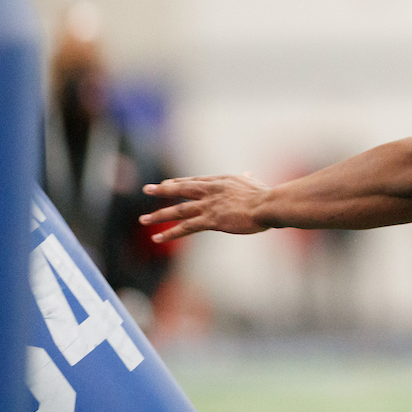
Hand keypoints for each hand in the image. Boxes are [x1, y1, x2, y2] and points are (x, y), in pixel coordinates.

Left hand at [140, 173, 271, 242]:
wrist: (268, 205)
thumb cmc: (265, 196)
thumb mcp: (253, 184)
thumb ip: (245, 180)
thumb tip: (247, 175)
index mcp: (220, 181)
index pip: (194, 180)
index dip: (179, 182)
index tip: (167, 183)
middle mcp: (211, 191)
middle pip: (181, 189)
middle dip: (162, 190)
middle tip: (147, 189)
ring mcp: (209, 206)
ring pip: (178, 210)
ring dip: (159, 215)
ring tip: (143, 219)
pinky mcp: (211, 221)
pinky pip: (186, 227)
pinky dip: (170, 232)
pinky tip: (158, 237)